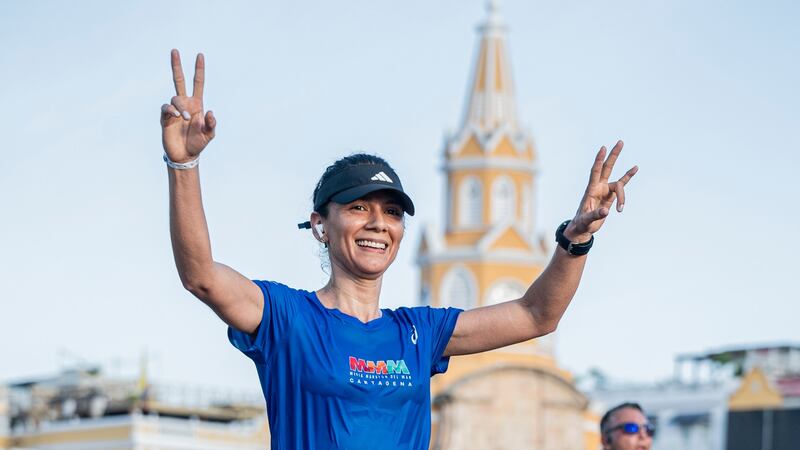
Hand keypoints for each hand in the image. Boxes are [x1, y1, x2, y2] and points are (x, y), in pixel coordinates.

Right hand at [160, 49, 215, 163]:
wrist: (185, 155)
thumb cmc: (198, 143)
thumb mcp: (209, 134)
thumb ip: (212, 124)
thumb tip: (210, 112)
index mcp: (197, 104)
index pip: (198, 83)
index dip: (199, 69)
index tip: (200, 55)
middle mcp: (185, 104)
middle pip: (179, 80)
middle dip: (177, 65)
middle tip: (175, 50)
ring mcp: (174, 110)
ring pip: (175, 98)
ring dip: (180, 107)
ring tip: (184, 119)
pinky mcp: (165, 117)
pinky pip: (166, 108)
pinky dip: (171, 110)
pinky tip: (175, 116)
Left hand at [565, 140, 637, 241]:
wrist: (583, 228)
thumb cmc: (582, 223)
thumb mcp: (587, 220)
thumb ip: (596, 215)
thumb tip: (606, 211)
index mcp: (591, 190)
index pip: (595, 171)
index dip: (599, 160)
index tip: (603, 148)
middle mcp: (598, 187)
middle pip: (607, 168)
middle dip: (613, 155)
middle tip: (620, 142)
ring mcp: (605, 191)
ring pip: (619, 183)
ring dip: (625, 184)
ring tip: (633, 176)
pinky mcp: (610, 197)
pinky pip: (621, 186)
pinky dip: (628, 177)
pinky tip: (634, 168)